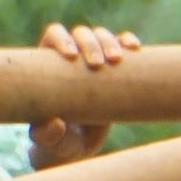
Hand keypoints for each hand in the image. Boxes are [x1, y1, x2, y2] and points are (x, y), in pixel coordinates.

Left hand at [25, 23, 141, 167]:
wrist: (80, 146)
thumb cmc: (58, 141)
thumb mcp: (50, 142)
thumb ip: (45, 135)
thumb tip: (56, 123)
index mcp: (49, 65)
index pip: (54, 37)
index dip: (62, 39)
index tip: (72, 56)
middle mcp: (72, 57)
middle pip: (80, 34)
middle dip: (90, 43)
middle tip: (97, 64)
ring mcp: (95, 60)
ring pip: (102, 37)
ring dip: (110, 41)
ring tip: (116, 60)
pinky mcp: (115, 69)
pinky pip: (122, 47)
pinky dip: (128, 42)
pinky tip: (135, 48)